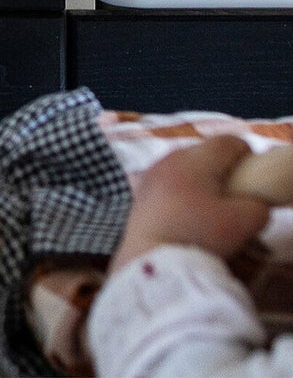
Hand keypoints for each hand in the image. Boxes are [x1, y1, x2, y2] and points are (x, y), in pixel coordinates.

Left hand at [111, 136, 271, 271]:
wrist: (151, 256)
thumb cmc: (198, 233)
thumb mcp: (242, 223)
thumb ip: (257, 207)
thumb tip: (253, 202)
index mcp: (196, 159)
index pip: (228, 142)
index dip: (247, 156)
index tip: (253, 177)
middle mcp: (170, 157)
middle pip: (205, 153)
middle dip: (223, 170)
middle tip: (234, 196)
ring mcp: (152, 172)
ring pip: (185, 167)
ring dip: (201, 181)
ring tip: (210, 208)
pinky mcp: (141, 190)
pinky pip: (169, 181)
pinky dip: (181, 191)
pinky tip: (186, 214)